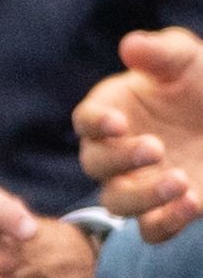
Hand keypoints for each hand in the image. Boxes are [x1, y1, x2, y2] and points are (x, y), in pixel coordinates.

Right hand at [76, 29, 202, 242]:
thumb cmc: (200, 84)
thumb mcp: (186, 60)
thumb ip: (159, 52)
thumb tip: (131, 47)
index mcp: (110, 114)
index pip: (85, 122)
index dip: (95, 124)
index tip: (118, 121)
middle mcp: (116, 154)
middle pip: (95, 165)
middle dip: (120, 159)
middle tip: (155, 147)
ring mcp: (139, 185)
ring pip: (117, 202)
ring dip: (142, 195)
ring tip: (180, 180)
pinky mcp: (166, 212)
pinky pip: (152, 230)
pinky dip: (166, 222)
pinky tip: (193, 203)